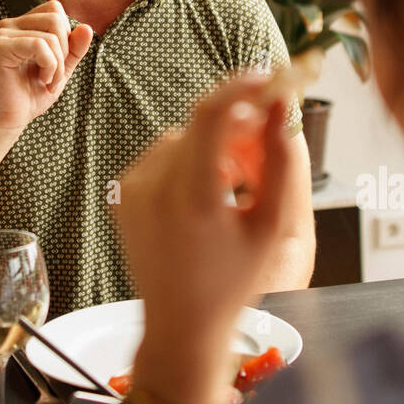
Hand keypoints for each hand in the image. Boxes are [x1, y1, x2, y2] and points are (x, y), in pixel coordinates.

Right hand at [0, 0, 92, 145]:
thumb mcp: (62, 68)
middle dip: (64, 50)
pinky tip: (41, 80)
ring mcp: (2, 34)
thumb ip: (75, 48)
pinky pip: (39, 45)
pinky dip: (49, 66)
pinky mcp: (0, 47)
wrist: (9, 120)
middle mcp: (9, 24)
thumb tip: (86, 27)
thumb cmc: (31, 94)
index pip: (54, 9)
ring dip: (58, 64)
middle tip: (55, 75)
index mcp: (21, 25)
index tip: (58, 63)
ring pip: (50, 34)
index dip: (66, 35)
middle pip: (55, 18)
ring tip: (46, 81)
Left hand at [117, 73, 299, 403]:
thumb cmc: (232, 283)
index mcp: (193, 197)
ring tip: (231, 183)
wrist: (181, 324)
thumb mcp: (271, 227)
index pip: (211, 115)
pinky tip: (203, 196)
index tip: (267, 78)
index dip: (241, 88)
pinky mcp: (123, 193)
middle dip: (234, 122)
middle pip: (198, 124)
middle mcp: (154, 188)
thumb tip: (281, 108)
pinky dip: (186, 162)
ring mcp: (132, 189)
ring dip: (209, 146)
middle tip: (262, 135)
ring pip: (180, 138)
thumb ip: (280, 162)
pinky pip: (161, 157)